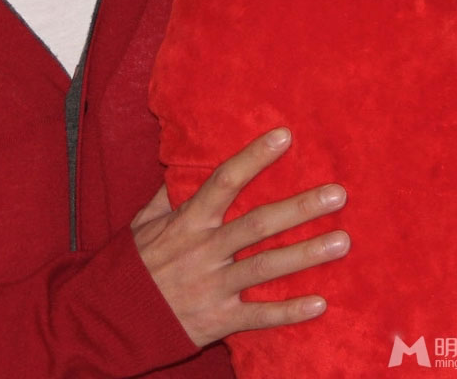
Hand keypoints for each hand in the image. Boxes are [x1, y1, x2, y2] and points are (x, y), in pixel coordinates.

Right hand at [131, 127, 348, 347]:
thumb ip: (169, 195)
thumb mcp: (144, 223)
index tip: (284, 136)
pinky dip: (290, 311)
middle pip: (258, 224)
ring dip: (307, 255)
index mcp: (188, 221)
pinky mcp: (219, 320)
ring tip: (343, 242)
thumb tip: (186, 165)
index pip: (225, 181)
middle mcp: (205, 250)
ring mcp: (214, 286)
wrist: (113, 317)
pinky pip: (260, 317)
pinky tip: (321, 302)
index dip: (254, 157)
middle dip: (300, 208)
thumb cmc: (132, 264)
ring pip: (267, 267)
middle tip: (338, 195)